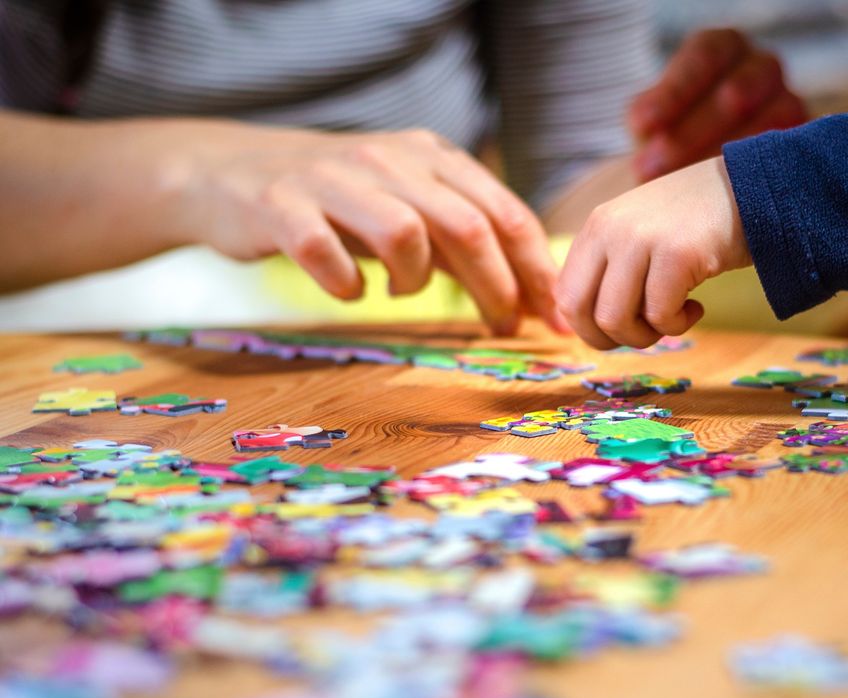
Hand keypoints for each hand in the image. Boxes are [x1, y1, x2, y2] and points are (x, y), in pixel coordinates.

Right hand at [183, 125, 565, 335]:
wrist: (232, 173)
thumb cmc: (340, 202)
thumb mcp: (409, 205)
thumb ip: (463, 242)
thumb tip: (529, 298)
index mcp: (430, 157)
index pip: (504, 211)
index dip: (535, 268)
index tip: (553, 317)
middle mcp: (388, 160)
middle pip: (466, 226)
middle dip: (496, 286)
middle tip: (500, 327)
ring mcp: (332, 179)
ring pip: (404, 233)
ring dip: (415, 280)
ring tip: (402, 291)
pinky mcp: (281, 205)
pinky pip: (323, 251)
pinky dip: (344, 283)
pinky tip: (350, 290)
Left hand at [555, 156, 751, 349]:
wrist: (750, 190)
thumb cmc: (694, 223)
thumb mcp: (638, 233)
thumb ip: (610, 268)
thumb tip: (590, 326)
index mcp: (596, 226)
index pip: (565, 294)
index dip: (587, 327)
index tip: (618, 331)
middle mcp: (611, 229)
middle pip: (580, 312)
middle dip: (609, 340)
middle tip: (643, 333)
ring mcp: (642, 239)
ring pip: (616, 320)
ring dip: (646, 335)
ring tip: (673, 319)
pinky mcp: (677, 254)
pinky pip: (660, 316)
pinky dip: (678, 325)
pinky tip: (696, 307)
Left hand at [628, 29, 806, 181]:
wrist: (694, 173)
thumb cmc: (669, 135)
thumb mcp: (649, 119)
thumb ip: (647, 118)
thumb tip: (647, 137)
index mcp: (723, 48)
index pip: (706, 55)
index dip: (676, 90)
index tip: (644, 126)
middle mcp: (761, 68)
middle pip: (738, 91)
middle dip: (695, 131)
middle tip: (657, 165)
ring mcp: (788, 104)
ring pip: (769, 124)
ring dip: (725, 158)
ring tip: (688, 187)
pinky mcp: (801, 146)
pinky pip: (787, 158)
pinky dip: (755, 177)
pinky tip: (725, 196)